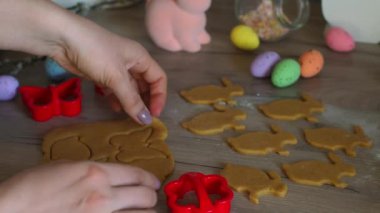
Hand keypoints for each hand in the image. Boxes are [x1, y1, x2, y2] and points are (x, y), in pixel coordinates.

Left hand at [0, 0, 166, 124]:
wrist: (62, 39)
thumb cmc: (95, 53)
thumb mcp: (116, 77)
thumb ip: (131, 100)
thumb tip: (146, 120)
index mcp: (140, 58)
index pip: (158, 78)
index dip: (159, 96)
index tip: (154, 114)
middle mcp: (131, 62)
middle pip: (145, 84)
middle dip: (145, 101)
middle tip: (141, 119)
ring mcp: (115, 67)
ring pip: (129, 88)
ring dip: (130, 102)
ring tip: (128, 117)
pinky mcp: (101, 72)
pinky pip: (114, 88)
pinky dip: (116, 98)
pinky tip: (114, 108)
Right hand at [0, 161, 159, 212]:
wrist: (13, 210)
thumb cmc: (33, 187)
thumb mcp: (65, 167)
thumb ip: (92, 172)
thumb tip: (109, 178)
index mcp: (96, 173)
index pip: (136, 175)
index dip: (150, 179)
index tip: (154, 183)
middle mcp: (104, 196)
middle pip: (146, 197)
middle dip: (150, 197)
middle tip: (148, 198)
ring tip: (142, 211)